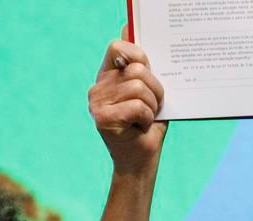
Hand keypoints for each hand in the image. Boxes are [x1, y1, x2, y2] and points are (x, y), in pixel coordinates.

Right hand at [91, 38, 167, 173]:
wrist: (141, 161)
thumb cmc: (148, 126)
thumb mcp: (150, 92)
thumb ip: (142, 65)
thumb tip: (129, 27)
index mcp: (108, 76)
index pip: (117, 47)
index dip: (139, 55)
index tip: (148, 69)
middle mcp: (98, 87)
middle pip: (135, 69)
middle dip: (155, 88)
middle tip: (154, 105)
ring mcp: (97, 102)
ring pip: (138, 87)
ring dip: (152, 104)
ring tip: (147, 117)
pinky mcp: (102, 118)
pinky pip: (136, 106)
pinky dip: (147, 117)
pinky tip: (141, 126)